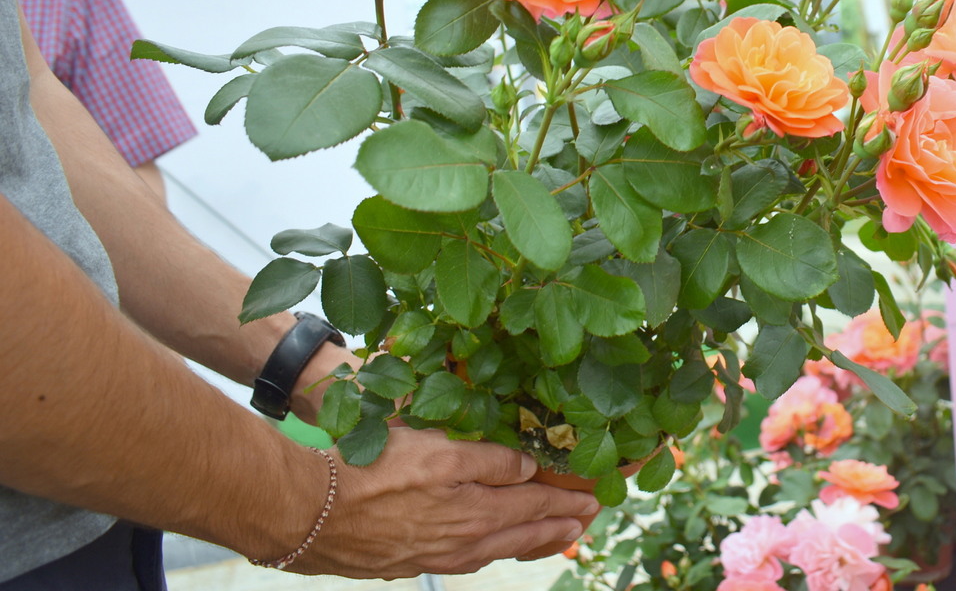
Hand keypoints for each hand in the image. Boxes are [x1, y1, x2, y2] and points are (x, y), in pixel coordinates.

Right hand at [287, 428, 596, 577]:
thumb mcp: (439, 451)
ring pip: (494, 550)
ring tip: (554, 536)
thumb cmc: (372, 473)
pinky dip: (491, 550)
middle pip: (521, 535)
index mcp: (475, 515)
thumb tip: (529, 468)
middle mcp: (461, 543)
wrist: (306, 512)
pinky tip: (489, 547)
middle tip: (586, 520)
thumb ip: (490, 461)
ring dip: (529, 541)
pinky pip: (465, 558)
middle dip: (557, 525)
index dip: (566, 503)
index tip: (593, 500)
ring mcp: (434, 556)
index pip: (534, 508)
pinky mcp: (406, 561)